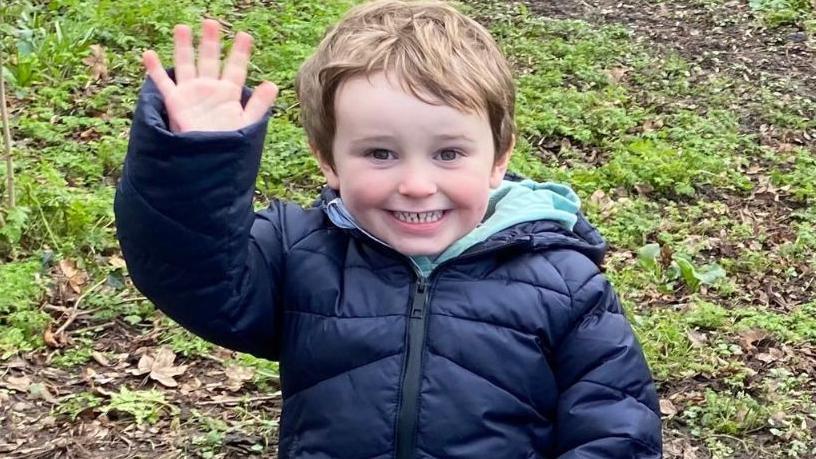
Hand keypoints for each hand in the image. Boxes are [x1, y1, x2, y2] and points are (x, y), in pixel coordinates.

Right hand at [142, 19, 277, 132]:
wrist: (207, 162)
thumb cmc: (227, 144)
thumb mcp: (246, 123)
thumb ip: (258, 104)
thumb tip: (273, 84)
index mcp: (228, 93)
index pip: (235, 68)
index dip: (240, 52)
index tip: (245, 35)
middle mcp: (209, 89)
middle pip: (209, 59)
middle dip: (211, 42)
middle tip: (211, 22)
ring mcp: (191, 93)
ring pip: (186, 64)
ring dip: (184, 47)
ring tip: (182, 27)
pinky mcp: (175, 102)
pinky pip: (163, 83)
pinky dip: (154, 69)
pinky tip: (148, 54)